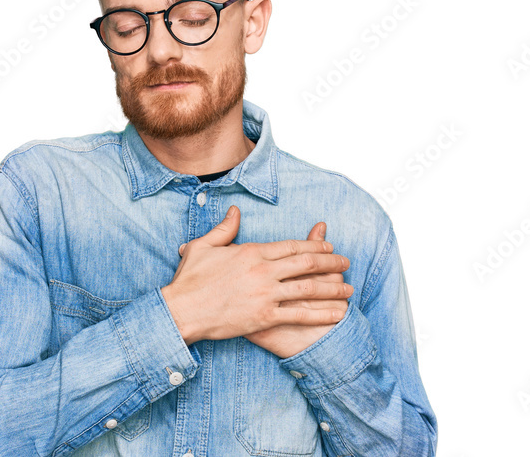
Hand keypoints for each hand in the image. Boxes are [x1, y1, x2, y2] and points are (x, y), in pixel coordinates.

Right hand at [161, 206, 351, 345]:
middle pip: (306, 263)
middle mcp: (263, 271)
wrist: (180, 311)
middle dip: (330, 262)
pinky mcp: (264, 317)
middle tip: (346, 263)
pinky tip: (337, 314)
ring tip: (349, 288)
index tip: (328, 245)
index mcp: (251, 251)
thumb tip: (236, 211)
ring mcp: (265, 294)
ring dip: (332, 287)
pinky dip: (321, 314)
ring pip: (308, 288)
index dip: (313, 245)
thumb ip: (224, 228)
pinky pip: (299, 314)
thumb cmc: (189, 280)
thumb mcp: (203, 246)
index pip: (291, 245)